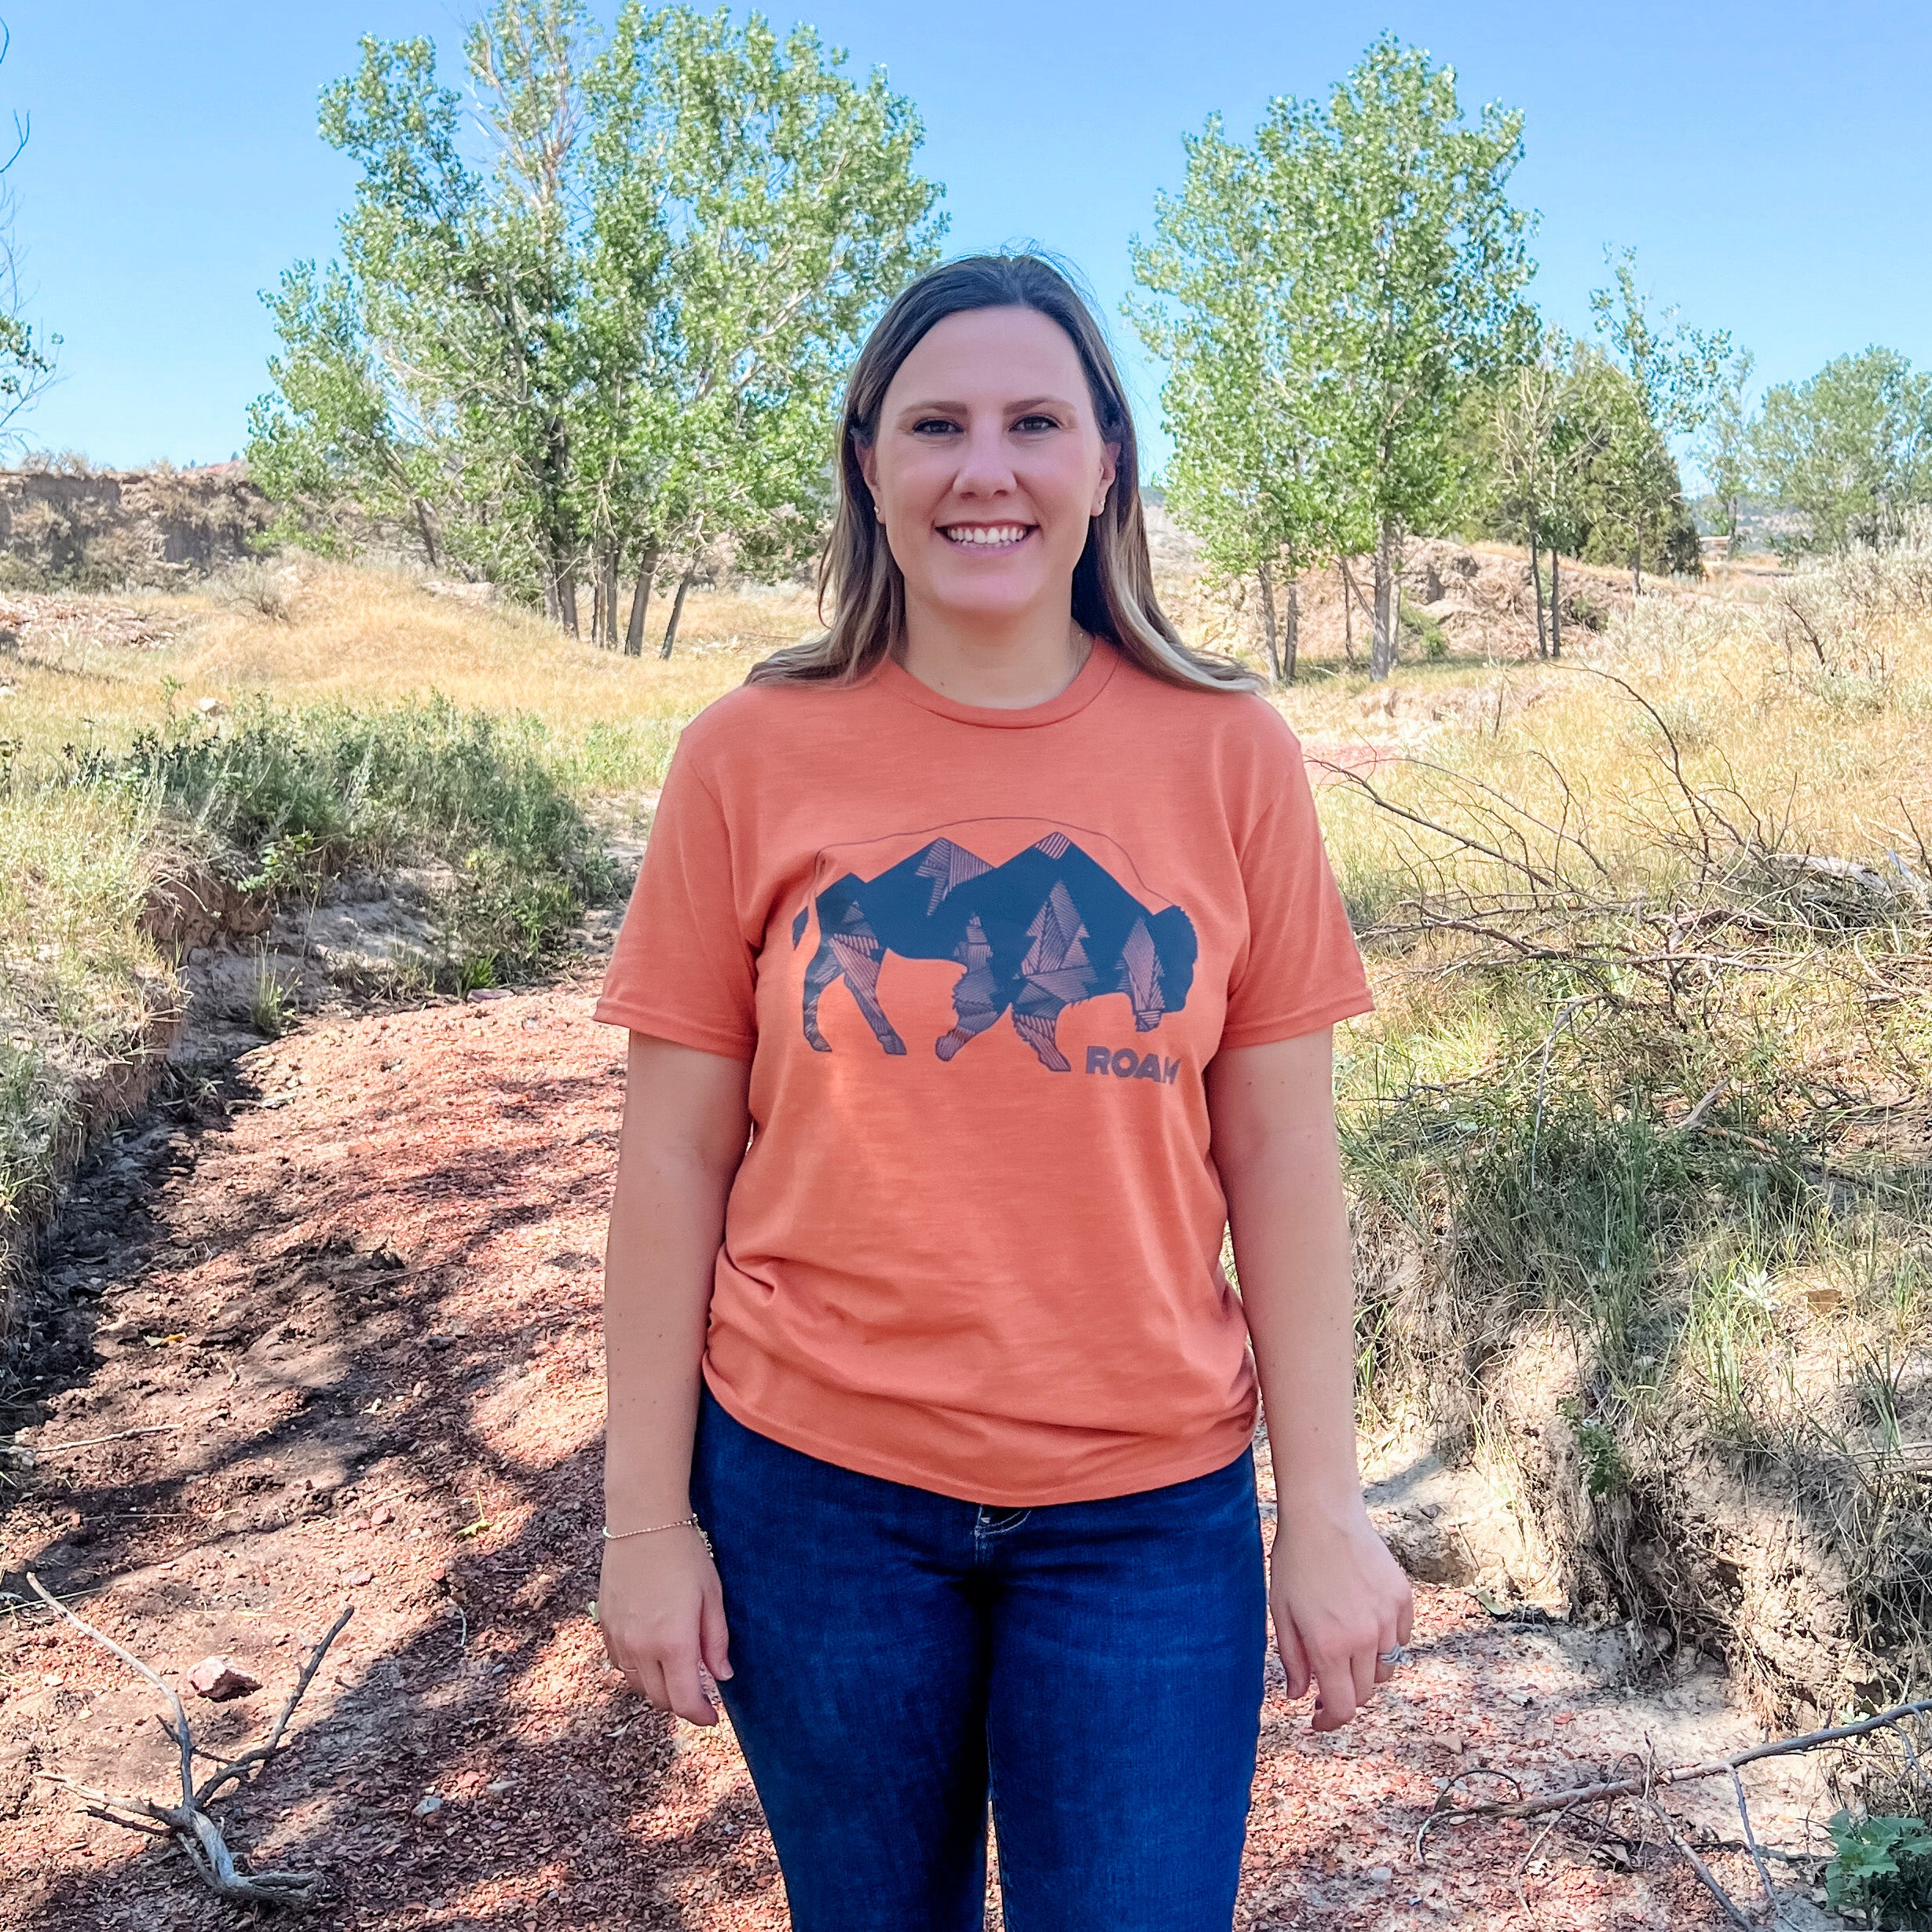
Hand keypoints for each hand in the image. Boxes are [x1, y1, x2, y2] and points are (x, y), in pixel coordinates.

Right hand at [597, 1527, 732, 1725]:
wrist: (643, 1523)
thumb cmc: (685, 1555)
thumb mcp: (712, 1596)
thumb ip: (716, 1641)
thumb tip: (722, 1676)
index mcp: (673, 1642)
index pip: (684, 1699)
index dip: (700, 1715)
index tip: (712, 1718)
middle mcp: (641, 1647)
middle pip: (659, 1698)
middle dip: (681, 1703)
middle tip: (698, 1695)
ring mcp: (619, 1638)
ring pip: (636, 1685)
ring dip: (657, 1688)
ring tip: (677, 1674)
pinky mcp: (605, 1626)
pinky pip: (620, 1664)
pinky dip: (637, 1670)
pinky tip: (652, 1655)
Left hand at [1268, 1498, 1412, 1732]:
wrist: (1324, 1515)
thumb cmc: (1296, 1562)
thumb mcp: (1282, 1613)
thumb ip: (1293, 1660)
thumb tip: (1299, 1696)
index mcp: (1330, 1646)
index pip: (1343, 1707)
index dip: (1330, 1721)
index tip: (1319, 1719)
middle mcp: (1364, 1638)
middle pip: (1366, 1692)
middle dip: (1345, 1695)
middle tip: (1326, 1685)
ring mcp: (1388, 1618)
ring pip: (1386, 1666)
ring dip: (1366, 1669)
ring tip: (1345, 1648)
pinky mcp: (1402, 1599)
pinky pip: (1401, 1637)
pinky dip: (1386, 1641)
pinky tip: (1365, 1624)